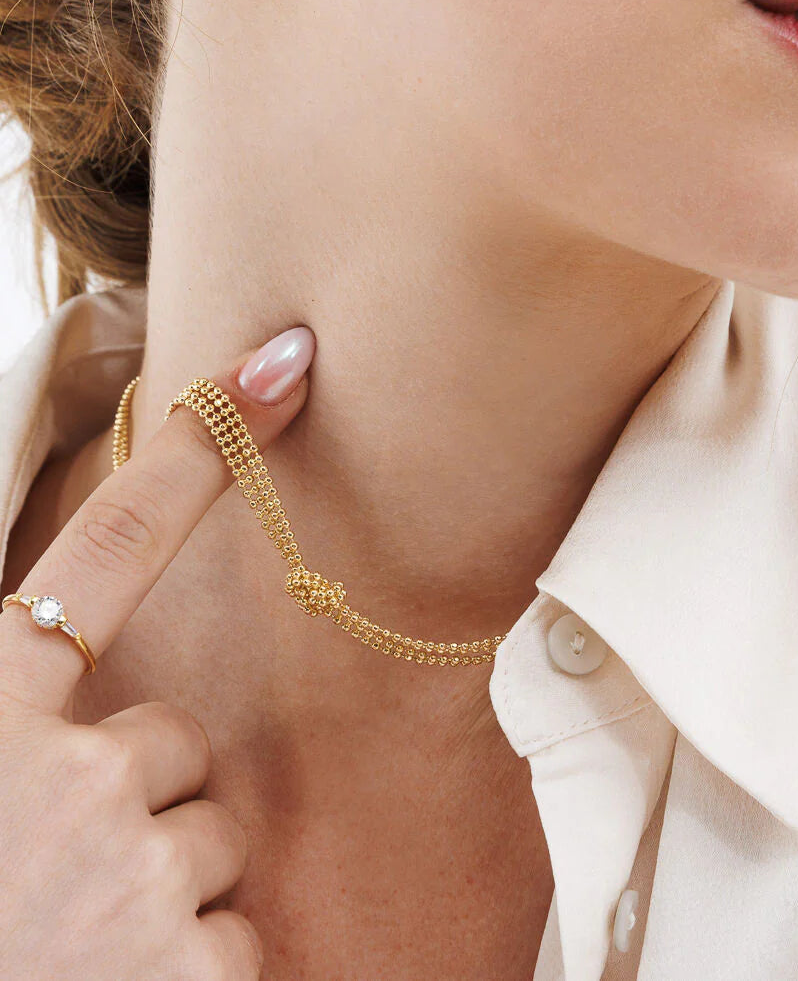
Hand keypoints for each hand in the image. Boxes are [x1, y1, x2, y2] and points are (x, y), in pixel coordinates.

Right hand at [0, 325, 314, 978]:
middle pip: (178, 747)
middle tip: (52, 889)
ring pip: (212, 846)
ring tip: (69, 952)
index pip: (106, 547)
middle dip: (139, 808)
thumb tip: (114, 712)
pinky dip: (187, 976)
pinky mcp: (187, 969)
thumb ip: (28, 721)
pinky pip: (234, 941)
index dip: (198, 447)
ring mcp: (130, 874)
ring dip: (161, 899)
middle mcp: (62, 776)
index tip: (280, 365)